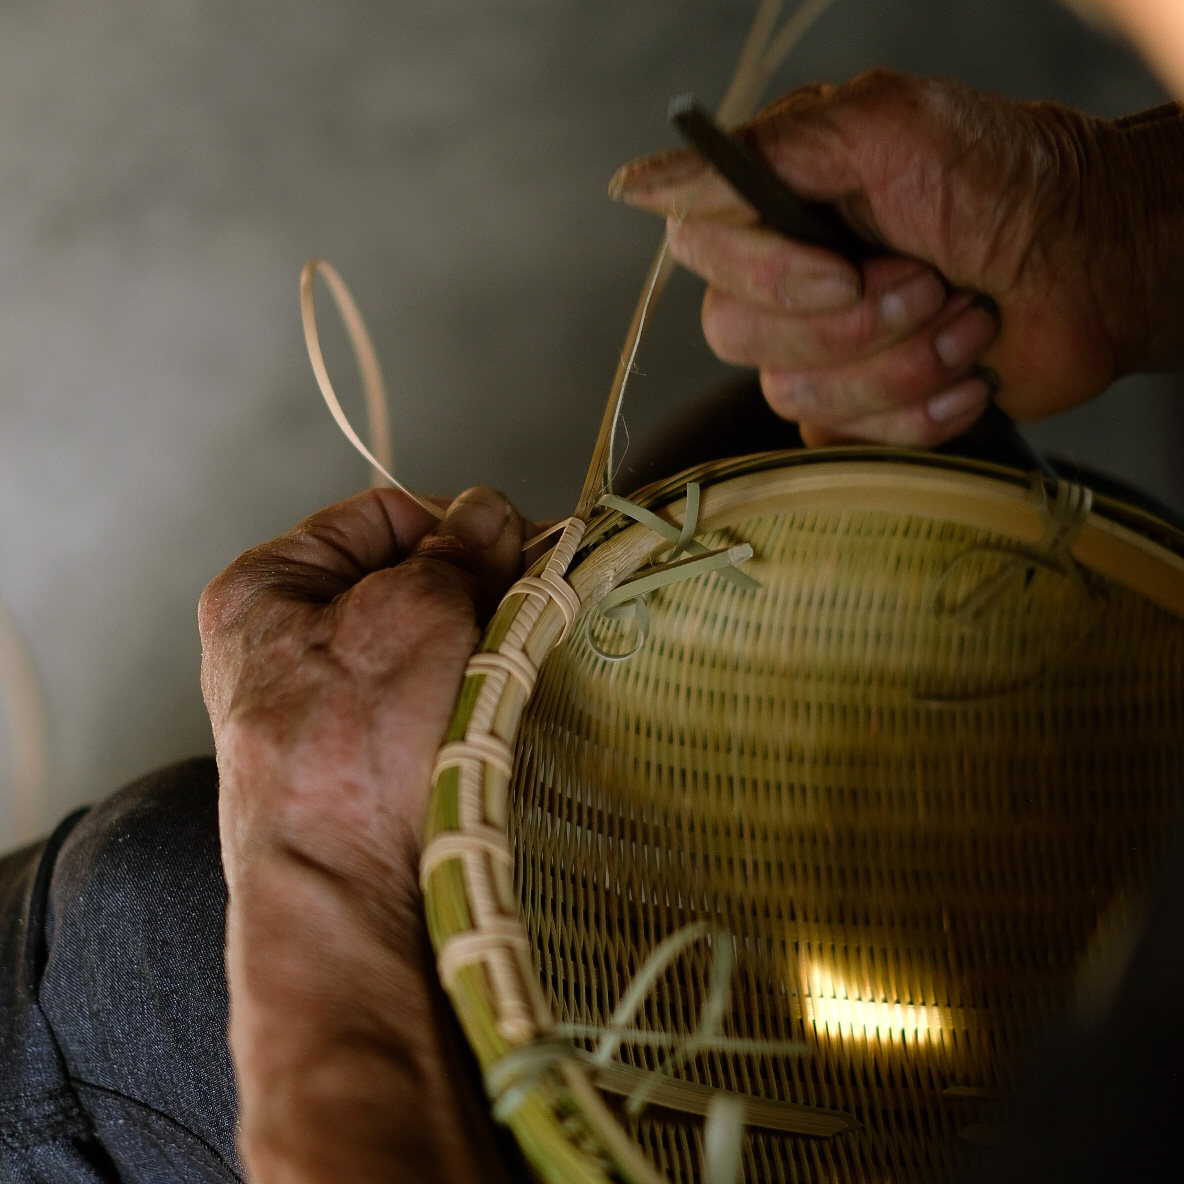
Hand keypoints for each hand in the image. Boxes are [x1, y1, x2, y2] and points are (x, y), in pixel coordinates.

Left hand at [199, 486, 528, 1183]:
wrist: (353, 906)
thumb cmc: (358, 753)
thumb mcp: (416, 613)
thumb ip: (458, 548)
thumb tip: (490, 512)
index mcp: (265, 589)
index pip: (380, 516)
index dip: (453, 524)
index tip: (515, 548)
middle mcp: (285, 644)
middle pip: (405, 580)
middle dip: (474, 586)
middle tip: (533, 601)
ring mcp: (324, 707)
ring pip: (426, 640)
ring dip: (482, 639)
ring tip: (524, 656)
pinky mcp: (366, 758)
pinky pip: (431, 695)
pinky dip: (473, 688)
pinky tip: (505, 700)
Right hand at [612, 71, 1183, 445]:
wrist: (1096, 264)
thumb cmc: (1007, 179)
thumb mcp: (887, 126)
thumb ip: (764, 149)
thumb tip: (635, 182)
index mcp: (775, 202)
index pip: (701, 251)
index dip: (770, 276)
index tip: (847, 269)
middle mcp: (782, 279)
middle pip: (736, 334)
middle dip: (854, 323)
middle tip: (930, 281)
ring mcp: (817, 352)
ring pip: (794, 392)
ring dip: (903, 363)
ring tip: (966, 316)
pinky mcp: (855, 414)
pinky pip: (844, 439)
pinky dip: (922, 412)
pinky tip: (969, 369)